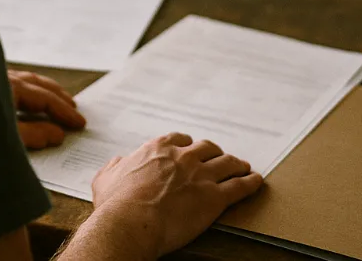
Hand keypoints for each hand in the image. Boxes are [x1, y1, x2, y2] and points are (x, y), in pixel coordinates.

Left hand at [8, 70, 86, 149]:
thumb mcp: (5, 135)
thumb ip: (33, 134)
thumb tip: (58, 134)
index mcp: (10, 85)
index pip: (46, 98)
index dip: (65, 112)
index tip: (80, 123)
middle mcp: (1, 77)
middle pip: (36, 83)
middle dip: (57, 95)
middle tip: (73, 106)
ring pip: (22, 81)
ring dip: (41, 90)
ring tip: (53, 99)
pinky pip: (9, 84)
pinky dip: (24, 91)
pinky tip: (21, 99)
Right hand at [89, 134, 262, 257]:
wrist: (131, 222)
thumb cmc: (115, 205)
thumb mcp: (105, 179)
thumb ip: (113, 167)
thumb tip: (117, 162)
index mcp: (157, 149)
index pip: (180, 138)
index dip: (188, 144)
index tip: (191, 149)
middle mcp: (182, 157)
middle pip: (207, 148)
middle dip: (214, 153)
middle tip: (219, 159)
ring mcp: (201, 176)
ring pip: (227, 163)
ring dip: (237, 164)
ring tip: (243, 168)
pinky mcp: (215, 197)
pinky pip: (240, 186)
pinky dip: (250, 182)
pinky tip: (256, 181)